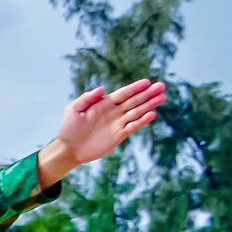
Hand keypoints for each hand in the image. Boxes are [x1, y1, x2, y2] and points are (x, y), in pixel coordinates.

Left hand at [38, 79, 166, 184]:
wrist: (69, 149)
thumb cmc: (69, 128)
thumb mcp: (74, 109)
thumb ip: (86, 98)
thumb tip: (102, 89)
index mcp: (104, 103)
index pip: (123, 93)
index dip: (135, 88)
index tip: (147, 82)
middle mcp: (114, 112)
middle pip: (134, 101)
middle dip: (148, 94)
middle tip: (162, 86)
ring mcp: (118, 123)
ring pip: (137, 112)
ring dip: (150, 105)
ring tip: (162, 97)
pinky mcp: (119, 135)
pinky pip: (133, 126)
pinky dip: (142, 121)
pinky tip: (152, 114)